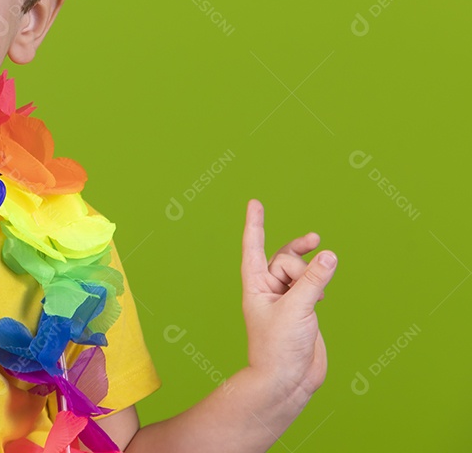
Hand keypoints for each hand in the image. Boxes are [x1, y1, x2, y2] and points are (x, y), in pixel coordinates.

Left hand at [240, 198, 336, 400]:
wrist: (288, 380)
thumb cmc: (280, 348)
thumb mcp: (298, 309)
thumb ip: (314, 280)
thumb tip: (329, 255)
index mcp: (255, 285)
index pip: (254, 247)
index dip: (255, 224)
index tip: (255, 202)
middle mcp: (268, 289)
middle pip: (285, 258)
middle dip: (299, 261)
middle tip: (310, 267)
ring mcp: (286, 298)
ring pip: (301, 271)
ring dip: (312, 275)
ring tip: (318, 295)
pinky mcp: (303, 308)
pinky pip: (312, 284)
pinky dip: (320, 285)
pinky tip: (322, 298)